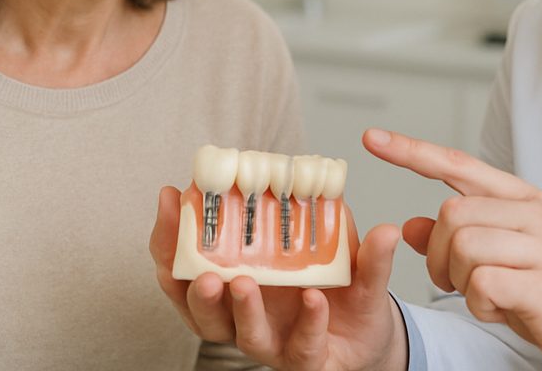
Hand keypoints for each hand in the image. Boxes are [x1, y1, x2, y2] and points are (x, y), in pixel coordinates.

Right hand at [149, 186, 408, 370]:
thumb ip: (330, 219)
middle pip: (204, 313)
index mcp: (237, 282)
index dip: (172, 239)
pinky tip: (313, 298)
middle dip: (196, 292)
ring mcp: (275, 342)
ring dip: (242, 310)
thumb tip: (330, 187)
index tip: (171, 198)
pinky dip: (309, 322)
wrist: (369, 336)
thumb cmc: (334, 290)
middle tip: (202, 271)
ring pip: (246, 336)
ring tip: (243, 283)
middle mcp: (245, 317)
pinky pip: (303, 347)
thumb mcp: (332, 246)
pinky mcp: (308, 360)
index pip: (187, 267)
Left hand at [362, 128, 541, 370]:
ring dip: (459, 282)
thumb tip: (411, 225)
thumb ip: (459, 242)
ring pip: (462, 245)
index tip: (372, 138)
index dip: (413, 151)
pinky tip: (501, 312)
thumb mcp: (502, 265)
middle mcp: (538, 216)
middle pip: (452, 212)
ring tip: (486, 298)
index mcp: (525, 202)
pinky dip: (479, 305)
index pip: (459, 164)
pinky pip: (483, 282)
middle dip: (439, 256)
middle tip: (458, 284)